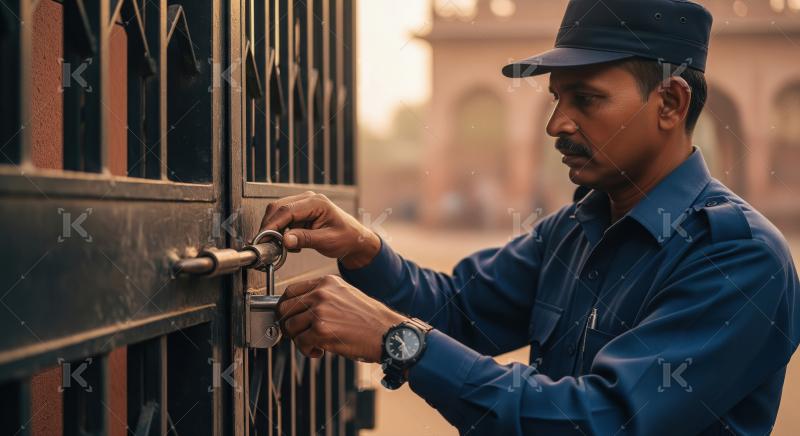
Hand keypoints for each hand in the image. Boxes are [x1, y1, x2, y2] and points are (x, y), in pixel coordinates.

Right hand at [259, 191, 380, 268]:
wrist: (353, 238)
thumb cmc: (346, 237)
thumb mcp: (327, 241)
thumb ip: (305, 239)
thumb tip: (284, 241)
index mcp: (317, 203)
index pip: (287, 210)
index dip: (272, 225)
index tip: (263, 238)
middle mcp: (308, 199)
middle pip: (278, 208)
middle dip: (269, 226)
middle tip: (266, 244)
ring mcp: (303, 203)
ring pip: (277, 212)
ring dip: (275, 229)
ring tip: (282, 246)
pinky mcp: (300, 211)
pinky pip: (283, 218)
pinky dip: (281, 230)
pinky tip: (290, 242)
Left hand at [276, 275, 407, 361]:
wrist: (387, 332)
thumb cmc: (370, 319)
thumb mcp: (346, 295)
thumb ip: (323, 297)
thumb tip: (299, 309)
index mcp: (327, 282)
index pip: (291, 290)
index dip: (286, 307)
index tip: (289, 317)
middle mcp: (321, 293)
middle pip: (284, 308)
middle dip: (289, 324)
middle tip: (299, 334)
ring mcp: (320, 311)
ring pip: (290, 327)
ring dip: (299, 340)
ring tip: (315, 343)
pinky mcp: (321, 330)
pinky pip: (300, 343)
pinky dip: (308, 351)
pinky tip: (321, 351)